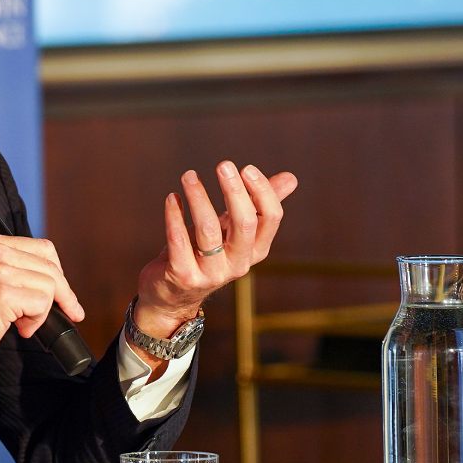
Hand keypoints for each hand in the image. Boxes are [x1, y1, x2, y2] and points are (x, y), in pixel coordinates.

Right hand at [0, 234, 84, 377]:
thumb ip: (18, 271)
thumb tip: (60, 284)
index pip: (45, 249)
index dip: (59, 274)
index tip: (63, 296)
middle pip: (52, 267)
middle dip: (63, 295)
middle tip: (63, 314)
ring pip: (50, 286)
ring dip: (43, 311)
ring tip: (21, 322)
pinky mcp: (2, 293)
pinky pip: (42, 304)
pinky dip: (36, 321)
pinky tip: (18, 327)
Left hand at [134, 161, 297, 341]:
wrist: (170, 296)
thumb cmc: (204, 255)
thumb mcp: (231, 231)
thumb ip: (257, 206)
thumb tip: (291, 178)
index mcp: (255, 250)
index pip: (270, 218)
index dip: (262, 191)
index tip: (246, 168)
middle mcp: (238, 264)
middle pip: (245, 223)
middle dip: (234, 191)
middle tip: (223, 165)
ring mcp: (211, 273)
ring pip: (208, 229)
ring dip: (199, 197)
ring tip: (189, 176)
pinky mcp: (183, 276)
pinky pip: (178, 240)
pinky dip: (174, 215)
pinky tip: (172, 198)